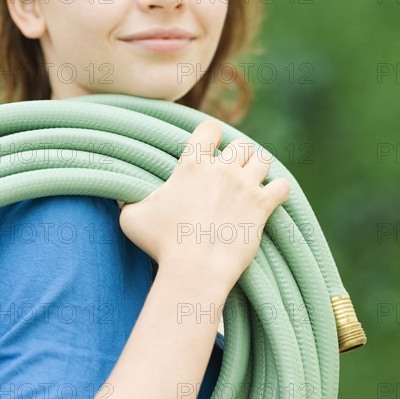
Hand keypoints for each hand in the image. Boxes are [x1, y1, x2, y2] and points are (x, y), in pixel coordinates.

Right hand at [119, 120, 289, 290]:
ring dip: (257, 168)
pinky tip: (269, 198)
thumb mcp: (132, 218)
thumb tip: (118, 197)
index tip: (210, 148)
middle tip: (230, 173)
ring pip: (263, 159)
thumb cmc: (161, 244)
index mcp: (192, 165)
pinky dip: (278, 190)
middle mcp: (222, 170)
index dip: (210, 136)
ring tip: (250, 182)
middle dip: (237, 155)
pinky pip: (282, 186)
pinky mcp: (262, 207)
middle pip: (241, 144)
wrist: (195, 269)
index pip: (209, 129)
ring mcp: (245, 187)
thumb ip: (127, 201)